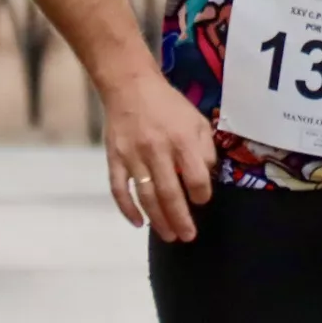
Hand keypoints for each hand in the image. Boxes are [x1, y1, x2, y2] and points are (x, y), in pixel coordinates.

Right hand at [102, 69, 216, 241]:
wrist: (130, 85)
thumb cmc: (168, 105)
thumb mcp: (196, 120)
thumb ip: (205, 149)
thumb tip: (207, 178)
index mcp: (182, 139)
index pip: (196, 178)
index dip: (202, 195)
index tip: (202, 200)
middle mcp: (157, 150)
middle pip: (170, 193)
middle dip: (181, 219)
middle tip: (188, 237)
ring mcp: (133, 156)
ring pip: (145, 196)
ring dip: (158, 220)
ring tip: (169, 236)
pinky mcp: (114, 158)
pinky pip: (119, 189)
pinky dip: (127, 209)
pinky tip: (138, 223)